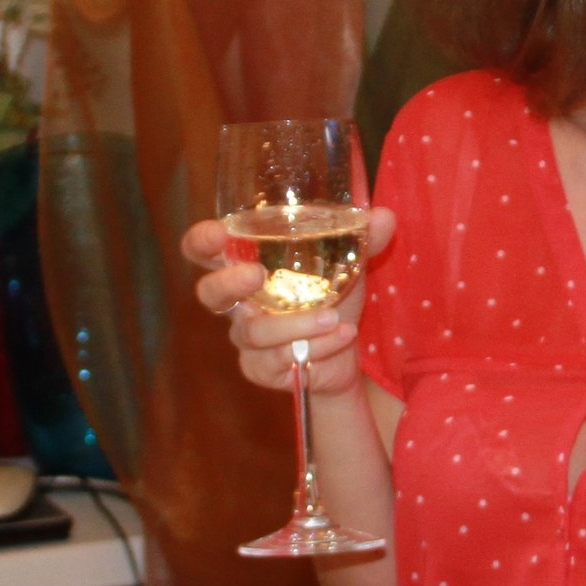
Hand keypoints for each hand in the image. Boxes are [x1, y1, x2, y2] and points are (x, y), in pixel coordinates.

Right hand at [182, 207, 395, 395]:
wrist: (343, 351)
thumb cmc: (330, 296)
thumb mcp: (347, 264)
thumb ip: (363, 239)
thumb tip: (384, 216)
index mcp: (245, 264)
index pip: (204, 250)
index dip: (201, 241)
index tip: (217, 232)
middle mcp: (237, 302)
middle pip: (209, 293)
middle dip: (228, 282)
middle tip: (256, 275)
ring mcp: (246, 338)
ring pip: (256, 332)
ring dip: (296, 323)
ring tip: (333, 315)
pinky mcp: (261, 368)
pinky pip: (281, 359)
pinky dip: (317, 346)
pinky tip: (343, 335)